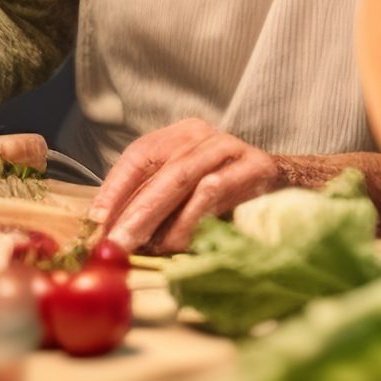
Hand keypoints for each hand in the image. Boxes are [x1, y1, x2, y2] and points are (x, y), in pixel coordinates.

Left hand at [89, 119, 283, 252]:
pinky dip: (193, 217)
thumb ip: (153, 202)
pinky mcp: (256, 166)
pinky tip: (178, 242)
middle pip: (161, 170)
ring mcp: (232, 147)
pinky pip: (217, 190)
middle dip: (132, 210)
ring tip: (139, 245)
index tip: (96, 218)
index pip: (141, 154)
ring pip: (185, 179)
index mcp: (181, 135)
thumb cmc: (226, 191)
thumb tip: (109, 232)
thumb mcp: (185, 190)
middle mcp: (205, 135)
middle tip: (113, 243)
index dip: (116, 186)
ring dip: (158, 216)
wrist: (283, 183)